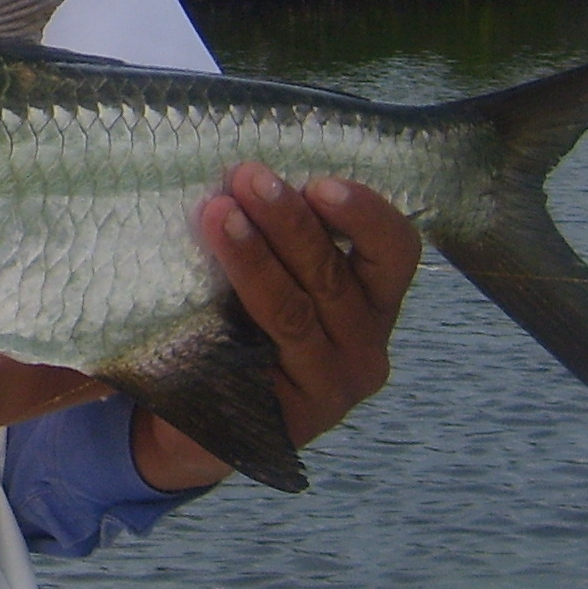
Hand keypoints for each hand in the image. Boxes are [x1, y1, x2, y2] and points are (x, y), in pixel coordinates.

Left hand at [129, 168, 423, 490]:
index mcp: (371, 299)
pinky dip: (226, 318)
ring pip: (293, 312)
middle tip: (246, 177)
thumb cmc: (237, 323)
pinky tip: (198, 287)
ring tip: (217, 214)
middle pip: (334, 275)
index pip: (394, 250)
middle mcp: (363, 345)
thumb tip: (243, 168)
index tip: (318, 181)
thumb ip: (276, 230)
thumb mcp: (270, 270)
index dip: (364, 213)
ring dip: (254, 258)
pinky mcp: (286, 419)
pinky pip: (255, 358)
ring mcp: (327, 386)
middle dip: (288, 220)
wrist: (193, 420)